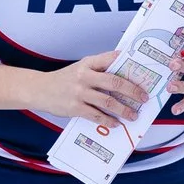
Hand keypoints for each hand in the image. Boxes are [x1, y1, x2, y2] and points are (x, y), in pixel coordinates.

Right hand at [26, 50, 148, 125]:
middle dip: (133, 91)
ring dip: (124, 110)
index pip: (112, 59)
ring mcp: (79, 93)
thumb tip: (124, 74)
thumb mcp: (80, 67)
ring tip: (134, 115)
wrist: (39, 89)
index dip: (128, 64)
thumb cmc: (64, 79)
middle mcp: (84, 76)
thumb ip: (99, 69)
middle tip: (144, 97)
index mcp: (88, 63)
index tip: (143, 71)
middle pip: (114, 83)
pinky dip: (109, 121)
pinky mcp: (75, 108)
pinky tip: (117, 123)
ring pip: (108, 102)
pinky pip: (97, 116)